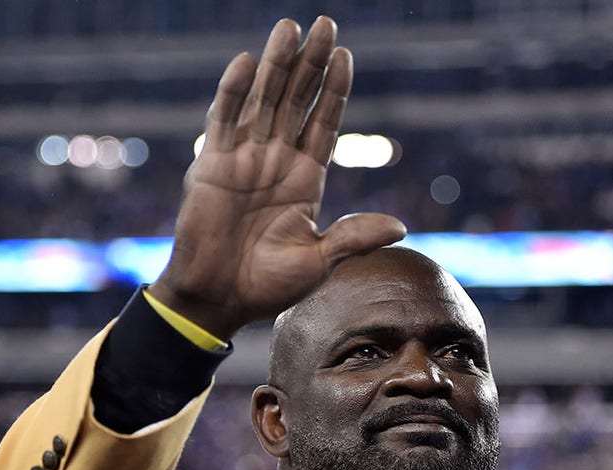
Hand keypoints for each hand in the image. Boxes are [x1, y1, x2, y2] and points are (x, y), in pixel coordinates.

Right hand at [148, 16, 405, 339]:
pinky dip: (234, 92)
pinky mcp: (212, 165)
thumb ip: (354, 236)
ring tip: (290, 27)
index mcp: (305, 180)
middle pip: (297, 101)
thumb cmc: (268, 285)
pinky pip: (224, 120)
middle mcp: (276, 161)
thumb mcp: (320, 260)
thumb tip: (401, 226)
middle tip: (325, 24)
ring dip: (276, 64)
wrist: (219, 299)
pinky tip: (248, 63)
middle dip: (310, 64)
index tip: (346, 57)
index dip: (334, 91)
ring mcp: (243, 159)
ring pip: (263, 101)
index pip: (325, 124)